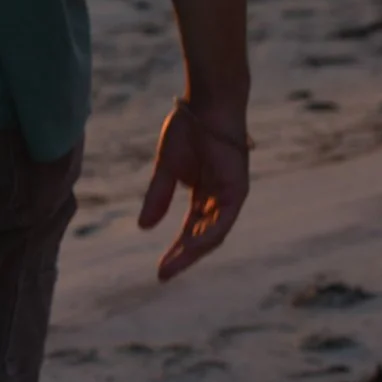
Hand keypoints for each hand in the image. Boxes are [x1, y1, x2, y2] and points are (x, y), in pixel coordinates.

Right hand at [138, 99, 249, 280]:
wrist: (205, 105)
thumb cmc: (188, 130)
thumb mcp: (166, 169)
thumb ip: (158, 197)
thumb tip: (143, 227)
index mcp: (204, 196)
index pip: (191, 230)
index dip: (176, 250)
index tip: (160, 270)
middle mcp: (219, 201)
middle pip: (202, 237)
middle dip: (183, 256)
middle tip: (163, 275)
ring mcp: (230, 196)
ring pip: (213, 234)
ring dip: (193, 251)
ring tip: (172, 265)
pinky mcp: (237, 189)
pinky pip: (223, 219)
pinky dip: (209, 233)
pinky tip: (193, 245)